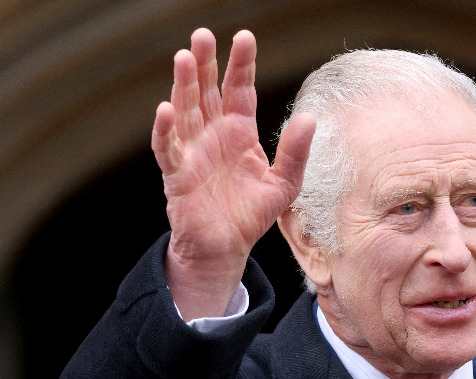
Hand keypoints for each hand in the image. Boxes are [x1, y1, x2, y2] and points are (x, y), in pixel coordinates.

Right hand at [151, 29, 315, 319]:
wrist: (226, 247)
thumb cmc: (251, 214)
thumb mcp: (284, 183)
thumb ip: (296, 152)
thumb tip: (310, 118)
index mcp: (239, 133)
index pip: (239, 90)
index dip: (241, 65)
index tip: (244, 38)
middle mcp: (213, 135)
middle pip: (207, 92)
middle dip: (206, 64)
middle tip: (203, 34)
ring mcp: (192, 152)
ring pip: (184, 111)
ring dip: (183, 85)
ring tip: (185, 57)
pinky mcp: (177, 175)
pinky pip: (167, 148)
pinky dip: (165, 130)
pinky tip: (165, 109)